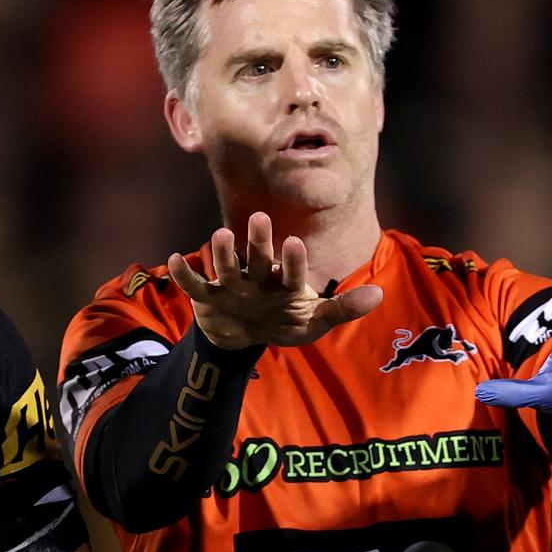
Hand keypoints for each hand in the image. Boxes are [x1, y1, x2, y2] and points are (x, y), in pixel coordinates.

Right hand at [167, 212, 382, 349]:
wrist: (242, 334)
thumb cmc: (282, 321)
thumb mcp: (313, 321)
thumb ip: (343, 308)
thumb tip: (380, 295)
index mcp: (285, 282)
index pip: (292, 271)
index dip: (294, 260)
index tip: (295, 243)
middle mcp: (258, 277)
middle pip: (259, 259)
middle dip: (259, 241)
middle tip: (261, 217)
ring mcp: (232, 285)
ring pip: (227, 268)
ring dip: (224, 254)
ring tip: (220, 235)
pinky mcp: (208, 296)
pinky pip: (194, 284)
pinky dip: (184, 274)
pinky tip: (172, 260)